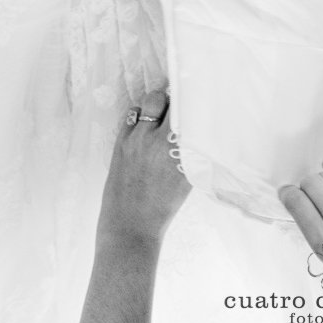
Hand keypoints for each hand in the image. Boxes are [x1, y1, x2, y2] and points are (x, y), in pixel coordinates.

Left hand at [96, 88, 190, 248]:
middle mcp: (161, 141)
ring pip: (152, 100)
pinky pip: (133, 113)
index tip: (201, 97)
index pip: (192, 112)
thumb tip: (198, 126)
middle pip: (173, 100)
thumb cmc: (164, 205)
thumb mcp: (188, 177)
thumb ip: (193, 150)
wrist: (132, 225)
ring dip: (159, 101)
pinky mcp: (121, 141)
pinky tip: (146, 122)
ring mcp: (139, 139)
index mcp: (182, 151)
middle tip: (182, 101)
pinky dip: (141, 113)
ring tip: (163, 109)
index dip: (196, 101)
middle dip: (179, 98)